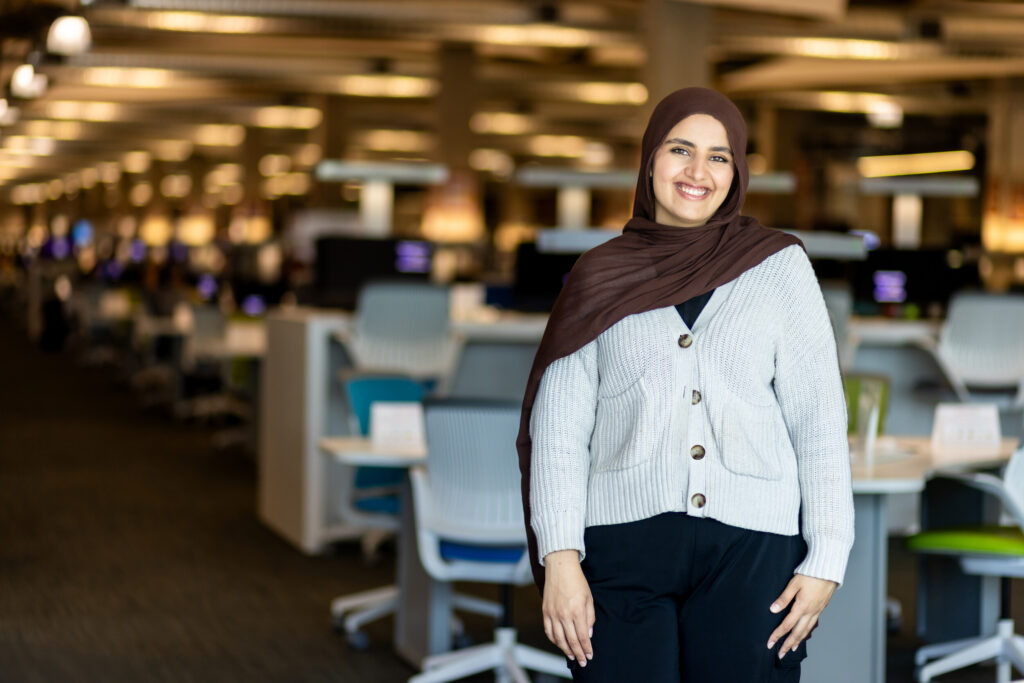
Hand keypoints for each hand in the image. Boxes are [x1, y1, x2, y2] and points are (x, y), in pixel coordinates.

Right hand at [542, 550, 594, 666]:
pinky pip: (548, 631)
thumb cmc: (577, 580)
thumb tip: (588, 633)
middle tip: (582, 661)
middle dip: (578, 653)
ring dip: (565, 650)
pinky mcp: (545, 611)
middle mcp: (564, 615)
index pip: (582, 636)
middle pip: (571, 641)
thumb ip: (590, 617)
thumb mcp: (589, 598)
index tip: (589, 655)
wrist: (560, 567)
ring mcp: (553, 614)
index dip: (586, 648)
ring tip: (571, 655)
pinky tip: (559, 644)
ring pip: (558, 639)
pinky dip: (554, 640)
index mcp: (577, 611)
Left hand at [766, 574, 836, 657]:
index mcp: (802, 607)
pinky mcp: (821, 608)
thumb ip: (783, 598)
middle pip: (797, 633)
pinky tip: (804, 634)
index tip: (770, 643)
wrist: (828, 570)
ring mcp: (817, 611)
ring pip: (806, 630)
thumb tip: (773, 610)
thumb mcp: (794, 584)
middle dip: (788, 644)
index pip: (787, 625)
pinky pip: (812, 625)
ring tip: (791, 648)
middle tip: (780, 654)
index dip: (777, 635)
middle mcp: (810, 612)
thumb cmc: (810, 574)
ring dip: (798, 641)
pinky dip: (807, 632)